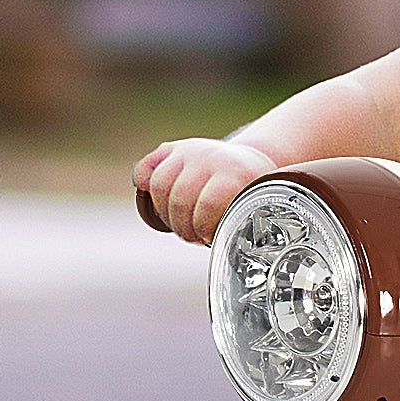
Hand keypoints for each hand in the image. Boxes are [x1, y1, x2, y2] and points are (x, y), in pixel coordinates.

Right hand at [134, 139, 276, 244]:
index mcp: (236, 172)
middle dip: (183, 226)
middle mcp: (210, 157)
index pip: (209, 203)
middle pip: (180, 198)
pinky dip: (143, 183)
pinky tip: (155, 200)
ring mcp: (188, 151)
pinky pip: (146, 167)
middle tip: (193, 236)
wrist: (248, 161)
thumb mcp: (256, 206)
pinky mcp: (171, 150)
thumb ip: (244, 223)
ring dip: (165, 213)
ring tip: (179, 224)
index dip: (203, 227)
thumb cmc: (250, 194)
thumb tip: (235, 250)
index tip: (207, 237)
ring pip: (160, 184)